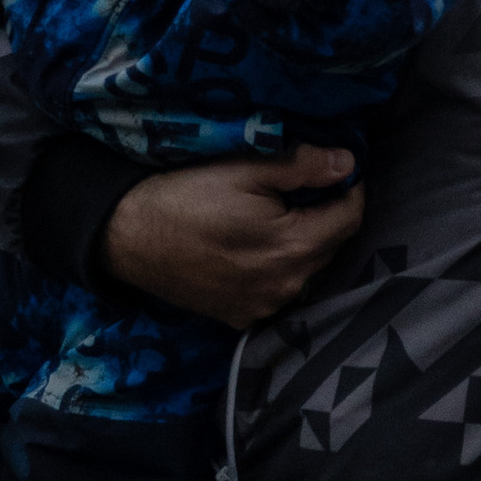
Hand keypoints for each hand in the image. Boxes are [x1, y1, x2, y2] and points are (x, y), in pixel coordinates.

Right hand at [99, 143, 361, 327]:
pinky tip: (253, 251)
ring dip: (304, 246)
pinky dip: (278, 270)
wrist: (129, 238)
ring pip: (306, 272)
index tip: (339, 172)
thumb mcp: (245, 169)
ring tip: (277, 220)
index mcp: (294, 247)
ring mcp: (264, 307)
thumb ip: (302, 167)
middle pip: (330, 247)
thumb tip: (348, 163)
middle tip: (302, 191)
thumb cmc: (187, 197)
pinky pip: (278, 291)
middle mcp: (287, 286)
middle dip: (326, 217)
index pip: (349, 219)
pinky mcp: (241, 318)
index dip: (350, 191)